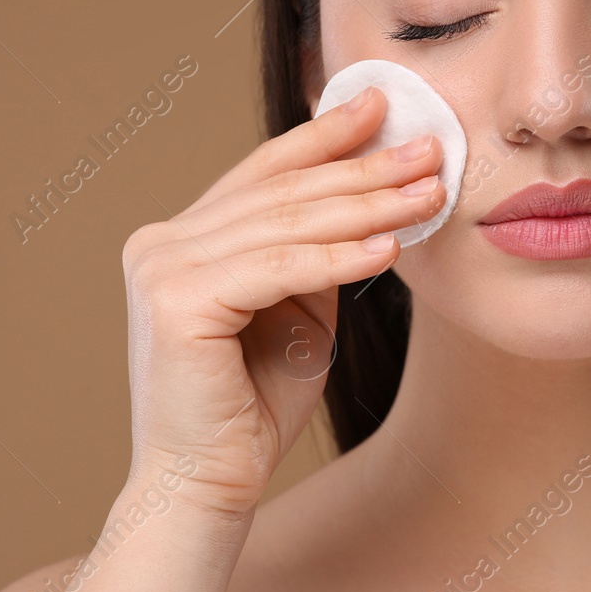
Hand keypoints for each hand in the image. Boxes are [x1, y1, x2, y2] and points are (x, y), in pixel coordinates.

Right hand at [118, 85, 443, 517]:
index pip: (263, 173)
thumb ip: (313, 253)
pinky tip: (391, 246)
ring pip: (287, 225)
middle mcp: (160, 243)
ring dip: (369, 206)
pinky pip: (280, 268)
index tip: (382, 105)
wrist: (208, 486)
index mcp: (180, 238)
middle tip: (429, 148)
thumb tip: (370, 192)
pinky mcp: (177, 302)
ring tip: (430, 192)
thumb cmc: (253, 406)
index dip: (324, 136)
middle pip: (282, 193)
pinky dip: (341, 256)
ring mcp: (162, 269)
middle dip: (364, 168)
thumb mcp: (296, 310)